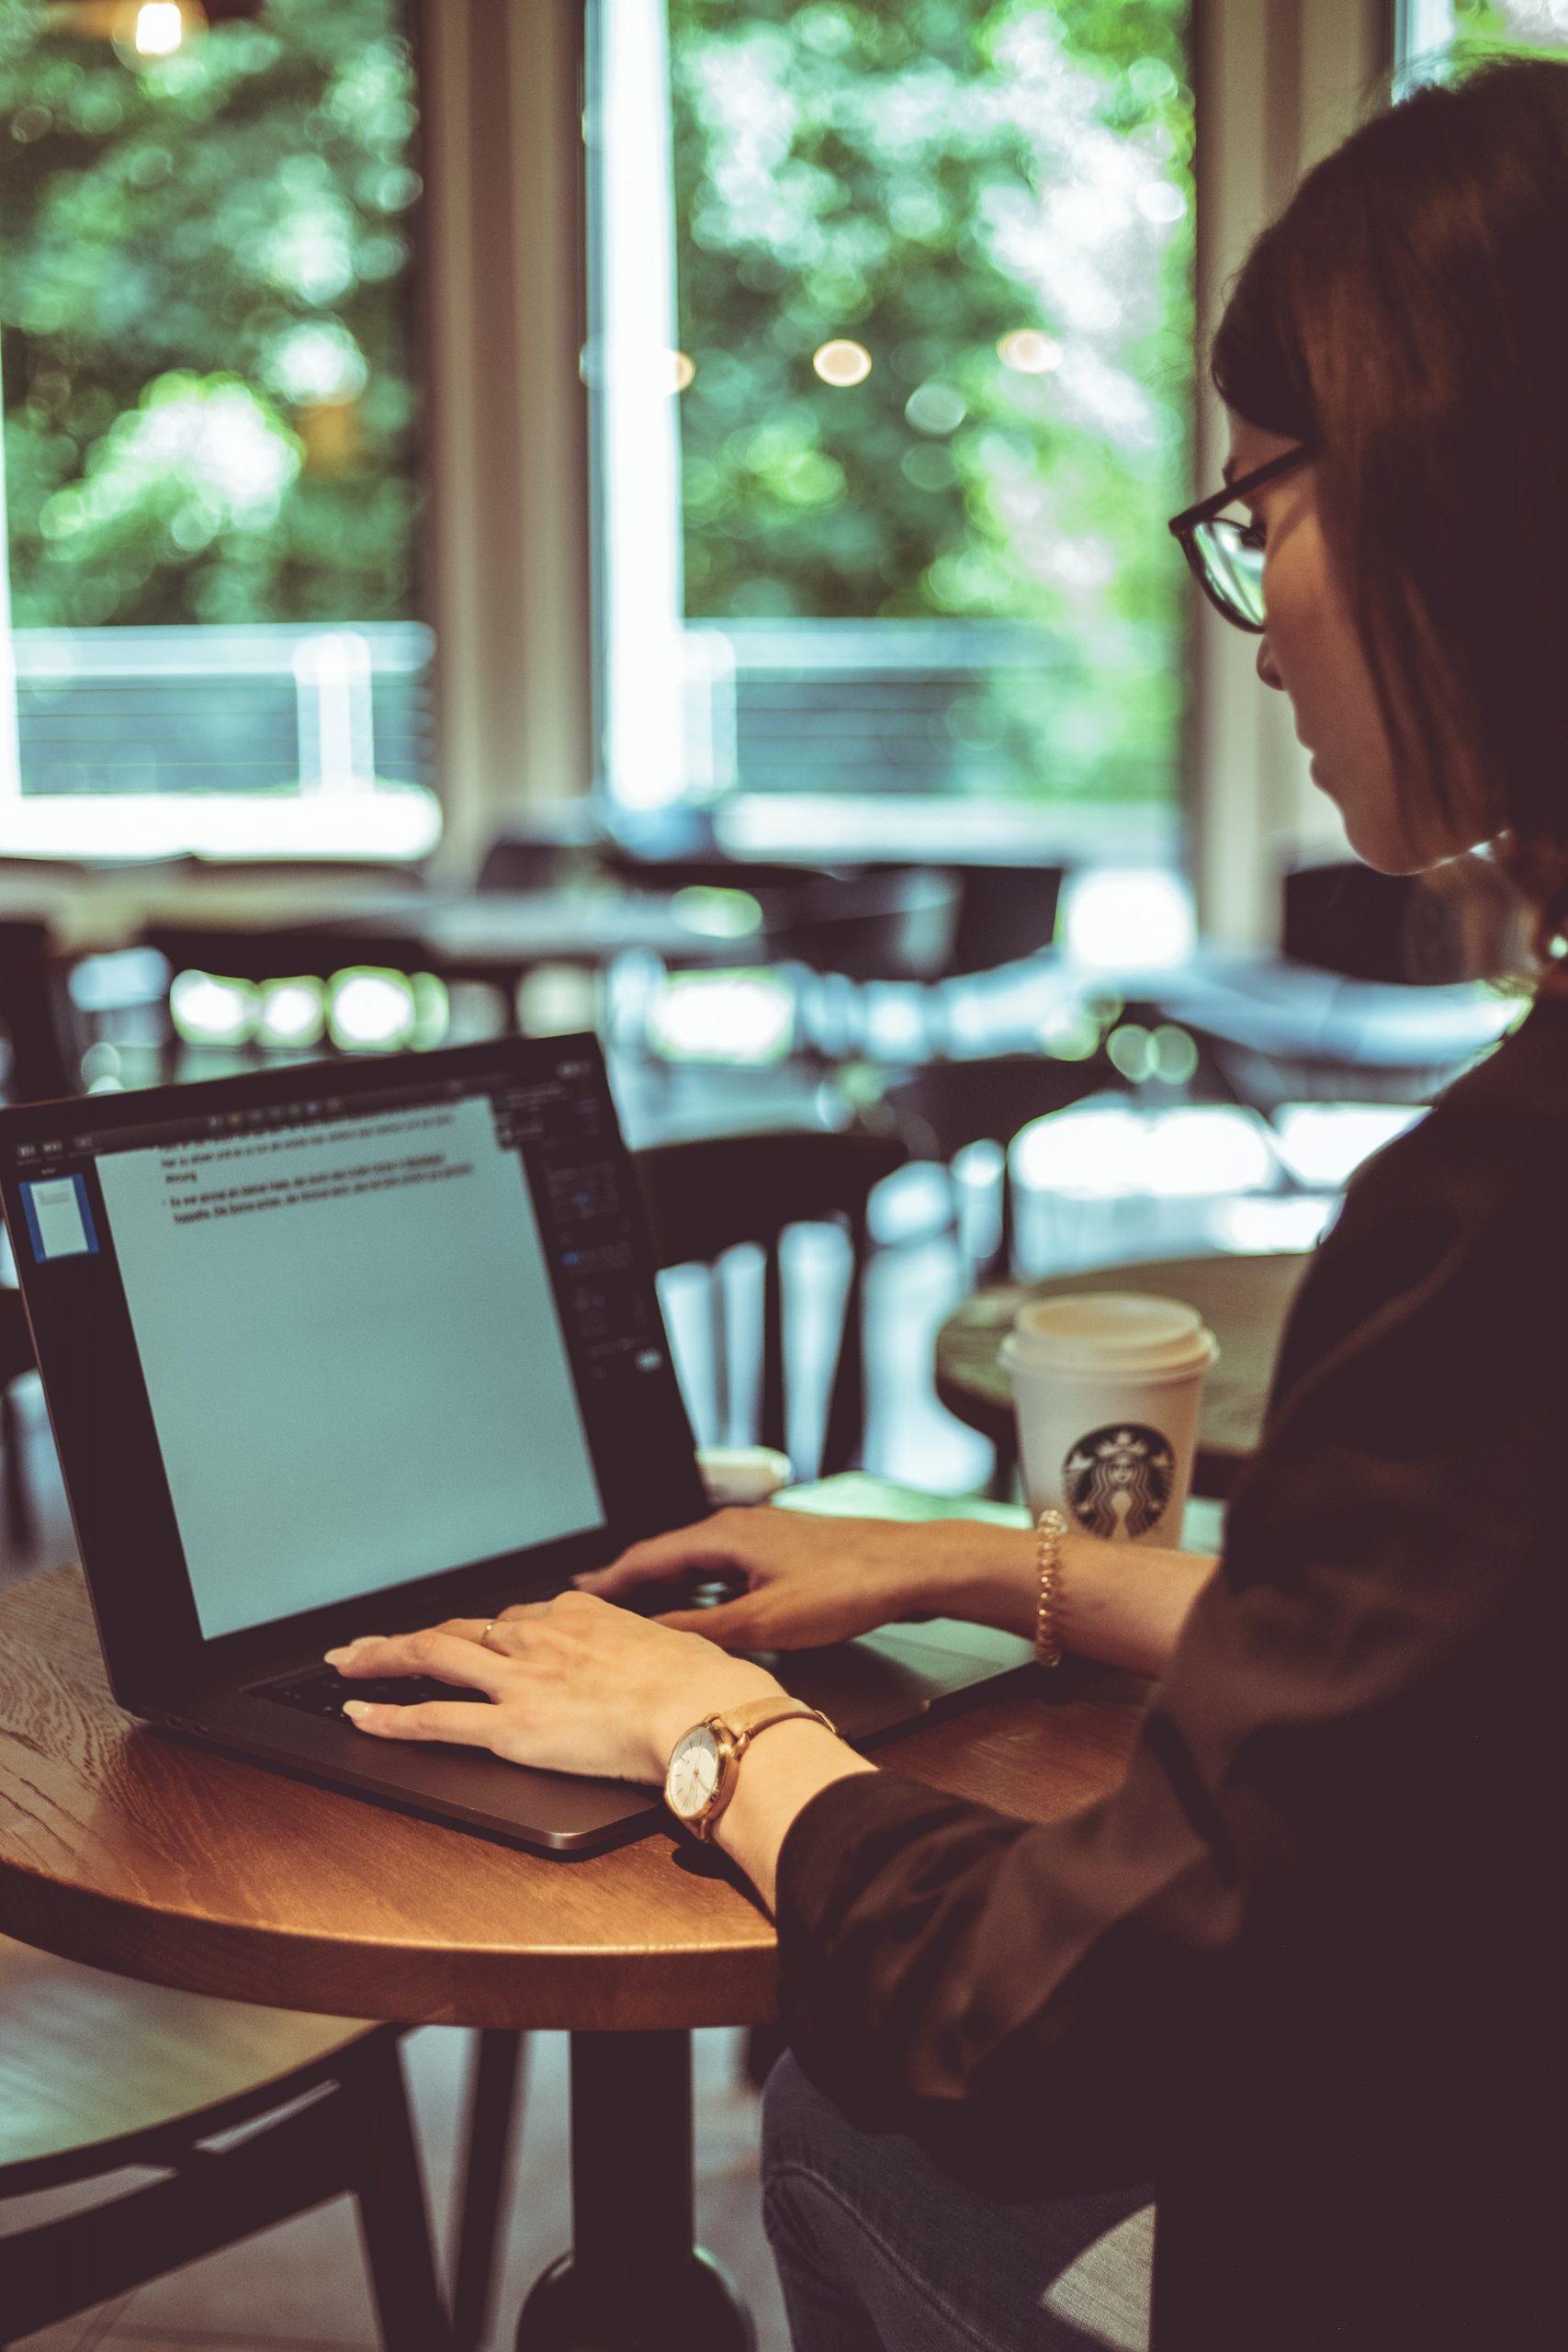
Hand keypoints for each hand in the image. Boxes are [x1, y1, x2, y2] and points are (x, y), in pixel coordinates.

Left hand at [324, 1592, 782, 1783]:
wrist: (701, 1708)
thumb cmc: (702, 1684)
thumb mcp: (671, 1649)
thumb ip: (645, 1653)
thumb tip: (657, 1666)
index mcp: (580, 1616)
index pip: (515, 1621)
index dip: (482, 1635)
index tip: (466, 1643)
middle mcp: (540, 1638)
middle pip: (457, 1629)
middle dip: (408, 1636)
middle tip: (369, 1642)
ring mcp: (519, 1680)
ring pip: (431, 1657)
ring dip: (381, 1659)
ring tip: (347, 1663)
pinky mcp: (510, 1726)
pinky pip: (435, 1719)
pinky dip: (390, 1718)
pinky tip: (361, 1717)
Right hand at [574, 1506, 965, 1650]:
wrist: (912, 1568)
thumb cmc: (847, 1587)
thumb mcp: (765, 1621)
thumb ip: (704, 1630)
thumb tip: (653, 1639)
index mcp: (726, 1534)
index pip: (648, 1556)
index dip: (609, 1580)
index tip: (575, 1596)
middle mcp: (739, 1527)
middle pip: (669, 1555)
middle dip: (630, 1580)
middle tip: (594, 1603)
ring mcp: (763, 1538)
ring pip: (698, 1562)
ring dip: (666, 1585)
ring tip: (636, 1608)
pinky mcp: (785, 1553)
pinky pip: (724, 1568)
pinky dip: (701, 1588)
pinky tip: (704, 1610)